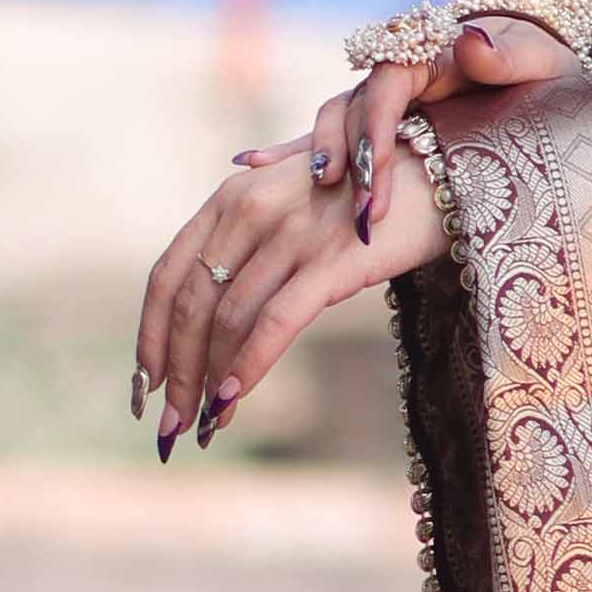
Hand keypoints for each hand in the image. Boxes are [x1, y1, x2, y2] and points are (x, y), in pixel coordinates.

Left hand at [134, 108, 452, 455]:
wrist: (445, 169)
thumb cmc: (377, 178)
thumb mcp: (310, 170)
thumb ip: (268, 175)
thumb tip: (239, 165)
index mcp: (233, 194)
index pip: (169, 273)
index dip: (151, 333)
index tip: (147, 382)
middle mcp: (252, 209)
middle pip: (193, 304)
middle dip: (177, 372)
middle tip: (171, 425)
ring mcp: (293, 234)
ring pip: (229, 319)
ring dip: (210, 380)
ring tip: (203, 425)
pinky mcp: (334, 261)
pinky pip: (278, 321)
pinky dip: (249, 364)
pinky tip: (233, 399)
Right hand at [300, 5, 586, 243]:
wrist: (533, 65)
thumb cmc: (537, 63)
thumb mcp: (534, 57)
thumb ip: (505, 54)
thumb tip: (473, 41)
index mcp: (421, 56)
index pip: (385, 93)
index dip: (374, 134)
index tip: (372, 174)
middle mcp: (387, 76)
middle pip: (351, 116)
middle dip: (349, 164)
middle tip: (357, 212)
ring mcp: (374, 101)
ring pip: (333, 128)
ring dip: (321, 163)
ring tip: (318, 197)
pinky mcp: (370, 126)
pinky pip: (328, 140)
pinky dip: (292, 153)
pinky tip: (250, 167)